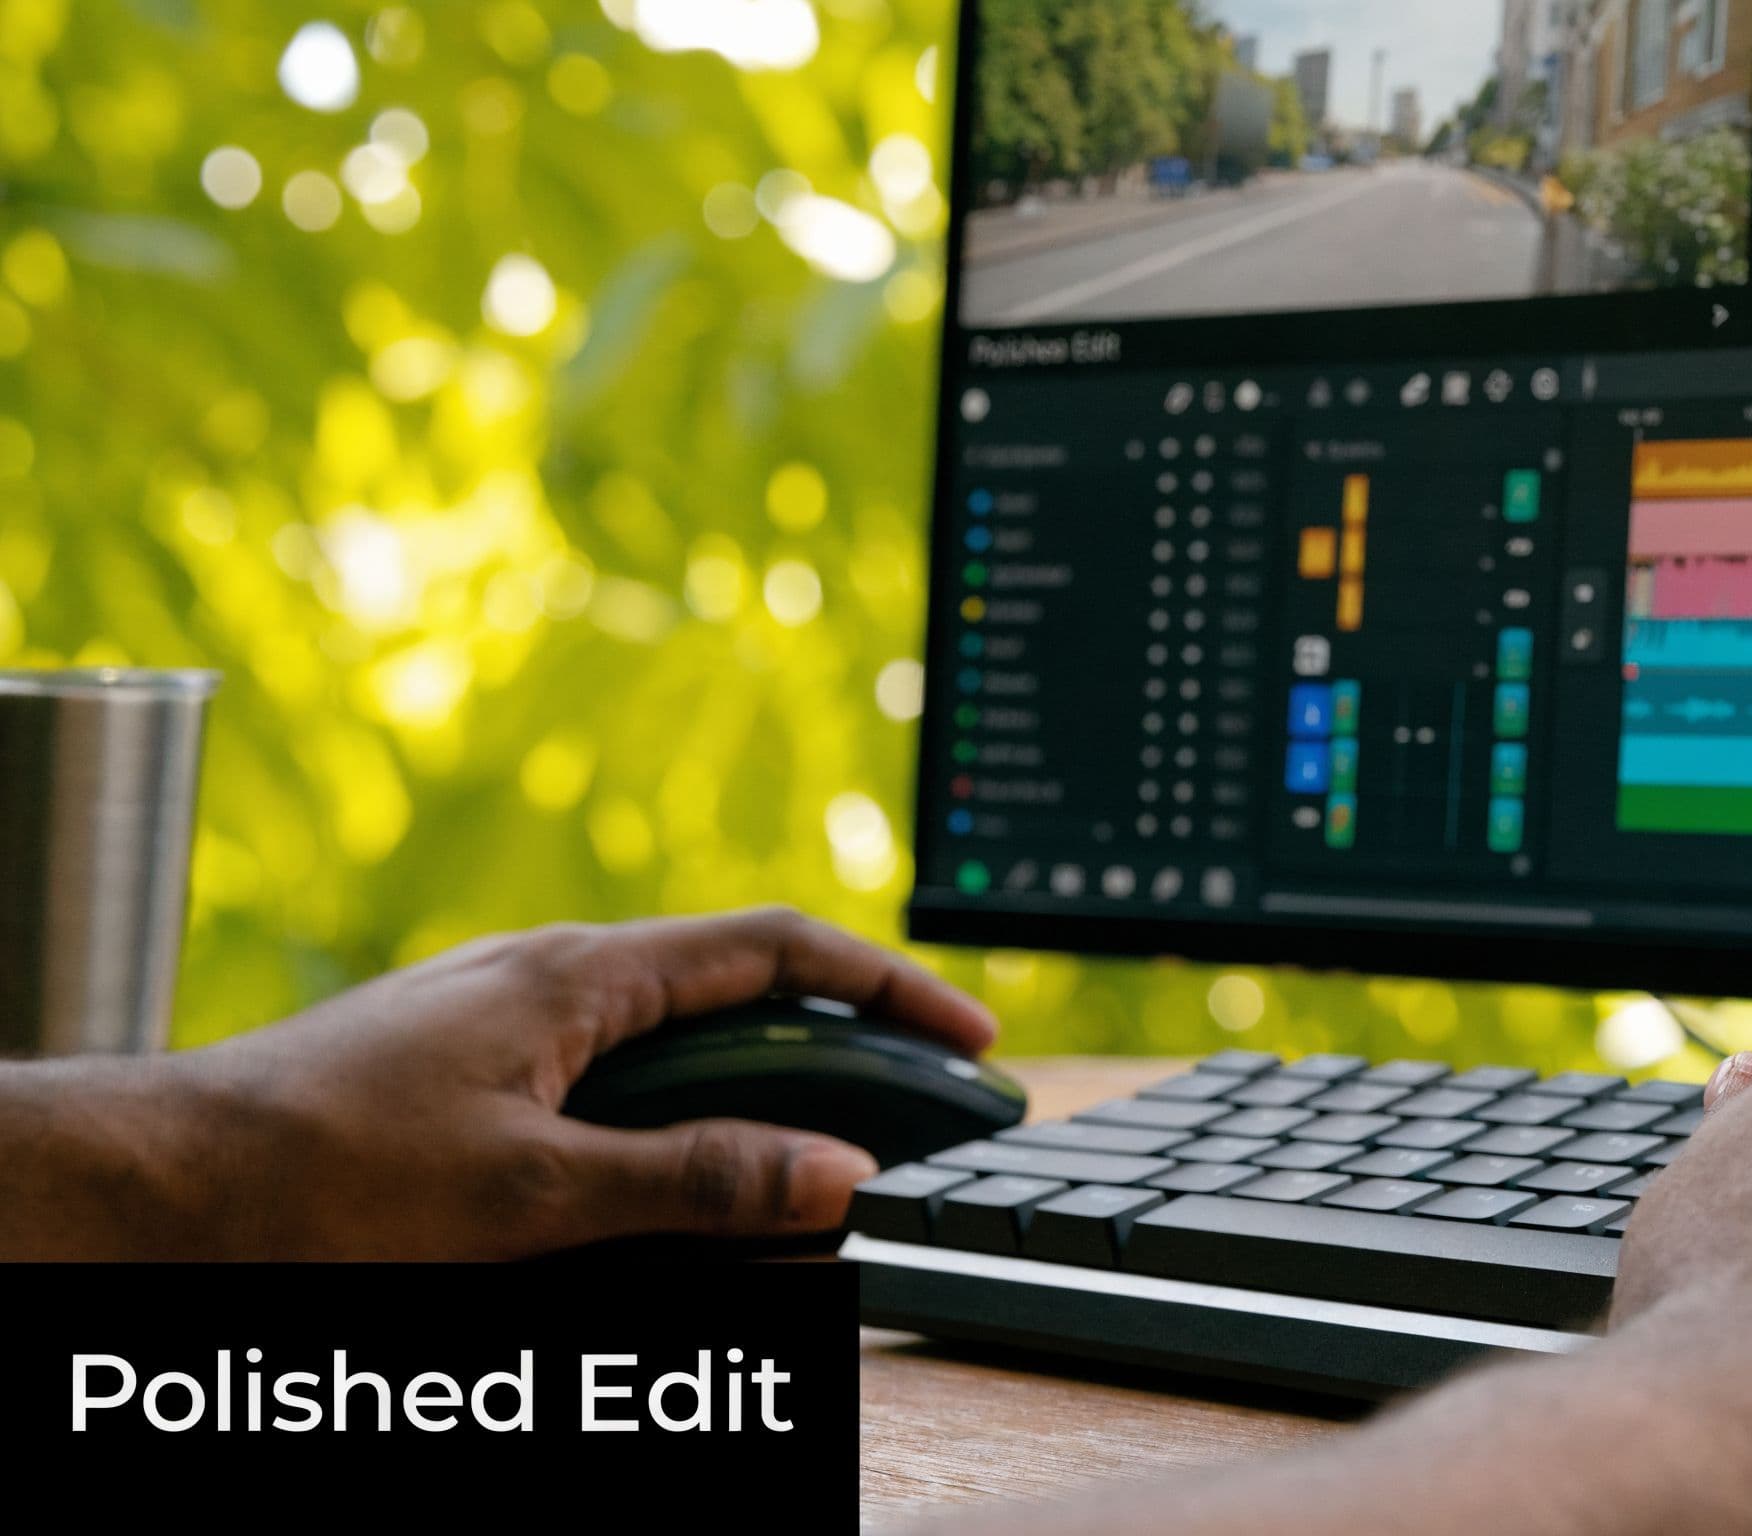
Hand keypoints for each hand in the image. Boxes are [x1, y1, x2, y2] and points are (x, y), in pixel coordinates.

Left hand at [133, 908, 993, 1259]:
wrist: (157, 1188)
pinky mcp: (469, 1075)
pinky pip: (611, 1087)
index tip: (967, 1037)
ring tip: (803, 1185)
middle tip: (906, 1130)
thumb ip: (698, 1181)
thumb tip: (837, 1175)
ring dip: (754, 1106)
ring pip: (675, 1051)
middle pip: (740, 999)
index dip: (890, 987)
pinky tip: (676, 1195)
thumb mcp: (536, 1194)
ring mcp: (506, 1024)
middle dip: (838, 1062)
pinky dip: (677, 1131)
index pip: (779, 948)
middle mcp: (550, 980)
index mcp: (581, 976)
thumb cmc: (320, 1177)